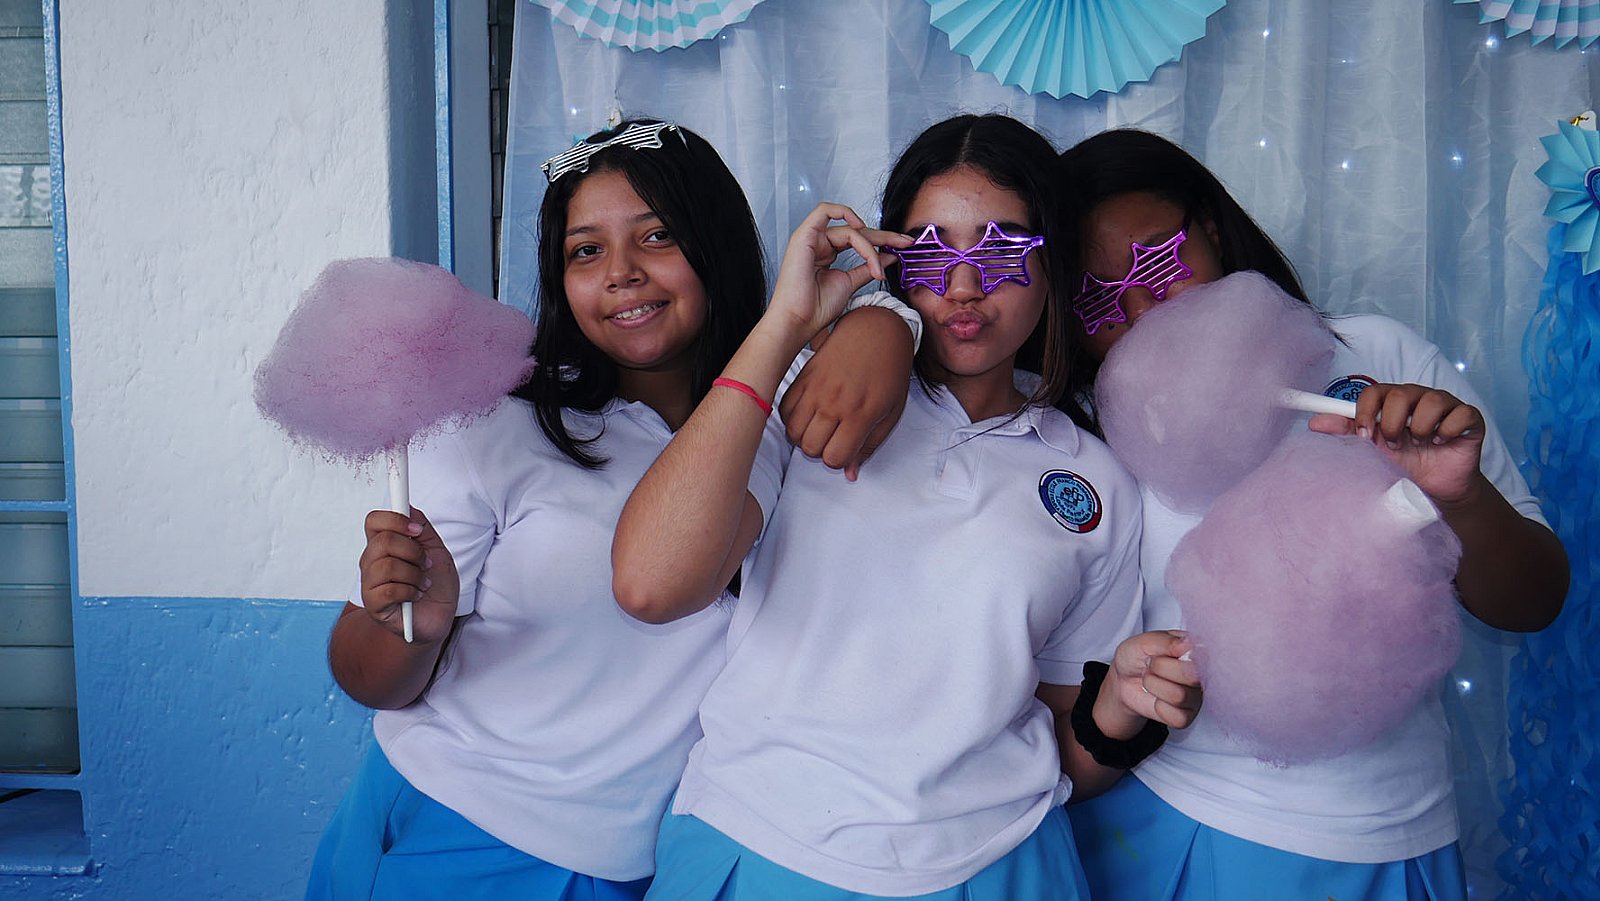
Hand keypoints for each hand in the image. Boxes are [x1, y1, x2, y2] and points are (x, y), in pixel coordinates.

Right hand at [358, 508, 459, 644]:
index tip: (417, 530)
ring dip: (414, 574)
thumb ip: (423, 529)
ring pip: (387, 565)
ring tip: (422, 583)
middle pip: (383, 541)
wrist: (439, 618)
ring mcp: (370, 583)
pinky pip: (389, 589)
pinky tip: (416, 596)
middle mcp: (372, 561)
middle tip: (426, 564)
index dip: (394, 519)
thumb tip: (408, 508)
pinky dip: (410, 591)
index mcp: (385, 544)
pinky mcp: (374, 604)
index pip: (374, 521)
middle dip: (414, 552)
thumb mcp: (437, 551)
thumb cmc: (435, 584)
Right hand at [768, 203, 910, 340]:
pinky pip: (826, 212)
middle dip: (884, 236)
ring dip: (868, 242)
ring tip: (874, 264)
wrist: (798, 321)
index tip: (903, 247)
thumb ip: (867, 267)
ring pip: (848, 228)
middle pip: (857, 231)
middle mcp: (818, 244)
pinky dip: (844, 213)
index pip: (859, 240)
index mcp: (826, 254)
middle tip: (904, 242)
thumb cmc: (815, 309)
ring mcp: (810, 238)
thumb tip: (888, 256)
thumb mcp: (850, 284)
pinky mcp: (803, 235)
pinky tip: (860, 228)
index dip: (883, 242)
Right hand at [780, 307, 912, 479]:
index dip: (840, 459)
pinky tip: (808, 412)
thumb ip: (870, 445)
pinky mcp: (804, 375)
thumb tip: (850, 475)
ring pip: (793, 431)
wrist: (876, 330)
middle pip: (810, 448)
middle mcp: (835, 402)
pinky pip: (784, 409)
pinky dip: (792, 417)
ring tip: (820, 426)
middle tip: (834, 436)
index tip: (846, 448)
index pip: (834, 458)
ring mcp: (816, 388)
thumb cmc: (890, 372)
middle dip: (821, 449)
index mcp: (861, 413)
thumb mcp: (891, 412)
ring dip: (804, 435)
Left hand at [1095, 630, 1201, 737]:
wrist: (1123, 681)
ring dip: (1155, 686)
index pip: (1201, 653)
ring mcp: (1197, 696)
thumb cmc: (1135, 658)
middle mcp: (1201, 673)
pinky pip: (1177, 716)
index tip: (1158, 652)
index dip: (1175, 653)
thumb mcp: (1141, 642)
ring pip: (1179, 696)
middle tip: (1151, 665)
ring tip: (1151, 679)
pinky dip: (1159, 707)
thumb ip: (1164, 641)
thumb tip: (1187, 645)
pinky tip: (1156, 699)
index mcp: (1195, 649)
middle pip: (1191, 676)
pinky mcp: (1188, 716)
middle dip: (1160, 668)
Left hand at [1308, 383, 1484, 506]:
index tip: (1364, 435)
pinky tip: (1441, 443)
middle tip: (1395, 445)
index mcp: (1390, 403)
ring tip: (1420, 444)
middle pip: (1400, 393)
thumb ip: (1345, 435)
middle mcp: (1417, 398)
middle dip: (1393, 423)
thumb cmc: (1403, 466)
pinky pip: (1462, 413)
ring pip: (1433, 399)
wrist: (1436, 490)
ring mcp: (1445, 406)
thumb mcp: (1371, 453)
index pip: (1373, 392)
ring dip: (1421, 427)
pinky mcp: (1469, 418)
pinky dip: (1448, 430)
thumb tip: (1315, 423)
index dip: (1366, 411)